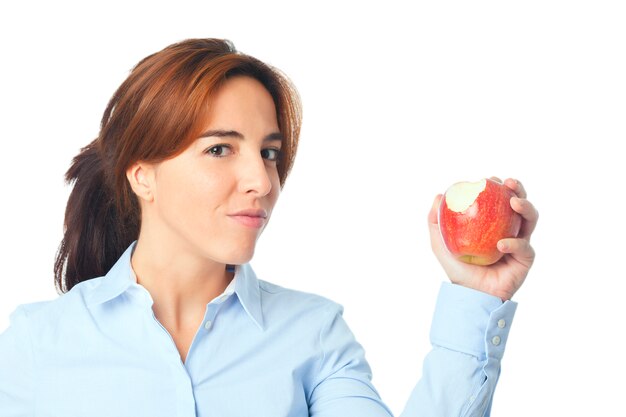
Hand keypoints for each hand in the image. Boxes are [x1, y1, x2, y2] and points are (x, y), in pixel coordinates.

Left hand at [428, 178, 538, 300]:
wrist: (470, 293)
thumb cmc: (457, 268)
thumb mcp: (439, 243)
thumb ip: (435, 221)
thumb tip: (438, 196)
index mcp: (493, 222)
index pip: (499, 198)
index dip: (499, 186)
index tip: (490, 180)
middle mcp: (509, 229)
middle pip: (520, 203)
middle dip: (518, 189)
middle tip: (508, 183)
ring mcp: (520, 242)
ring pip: (531, 219)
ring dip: (526, 207)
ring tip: (514, 203)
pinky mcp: (525, 259)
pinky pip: (524, 247)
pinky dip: (513, 243)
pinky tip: (501, 244)